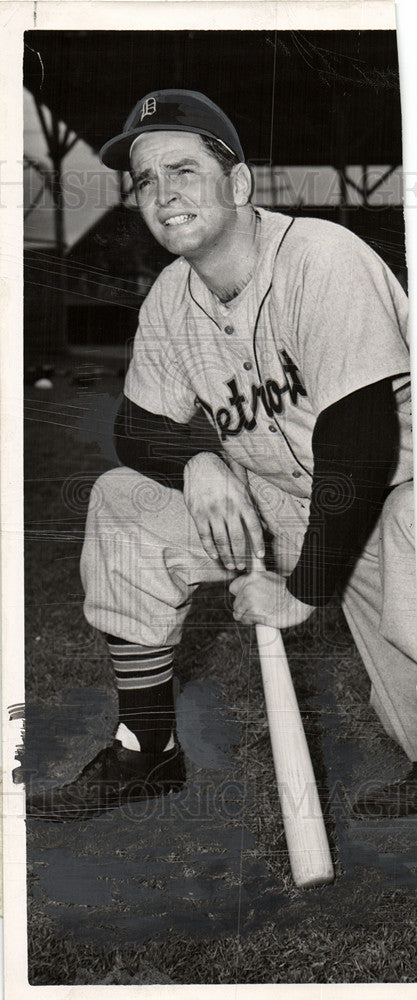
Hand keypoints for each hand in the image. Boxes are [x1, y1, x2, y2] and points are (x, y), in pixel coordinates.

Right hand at [183, 452, 263, 569]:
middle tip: (242, 567)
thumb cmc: (225, 479)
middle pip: (237, 538)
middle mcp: (228, 508)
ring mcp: (212, 511)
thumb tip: (265, 528)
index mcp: (242, 501)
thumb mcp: (242, 490)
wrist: (202, 465)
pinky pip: (205, 536)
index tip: (259, 556)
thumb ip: (252, 510)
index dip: (257, 543)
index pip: (253, 527)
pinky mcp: (198, 513)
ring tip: (231, 565)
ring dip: (227, 556)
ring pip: (221, 540)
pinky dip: (210, 548)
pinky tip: (215, 556)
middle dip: (241, 555)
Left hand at [229, 570, 314, 628]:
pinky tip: (260, 618)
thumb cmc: (287, 591)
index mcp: (252, 577)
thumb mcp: (270, 578)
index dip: (239, 594)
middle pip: (236, 602)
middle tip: (256, 608)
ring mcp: (250, 601)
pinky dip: (251, 621)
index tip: (245, 598)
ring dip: (246, 615)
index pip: (233, 587)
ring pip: (238, 613)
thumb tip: (247, 587)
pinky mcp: (254, 613)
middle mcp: (248, 588)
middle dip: (243, 607)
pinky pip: (245, 620)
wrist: (298, 601)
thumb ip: (256, 582)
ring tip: (258, 613)